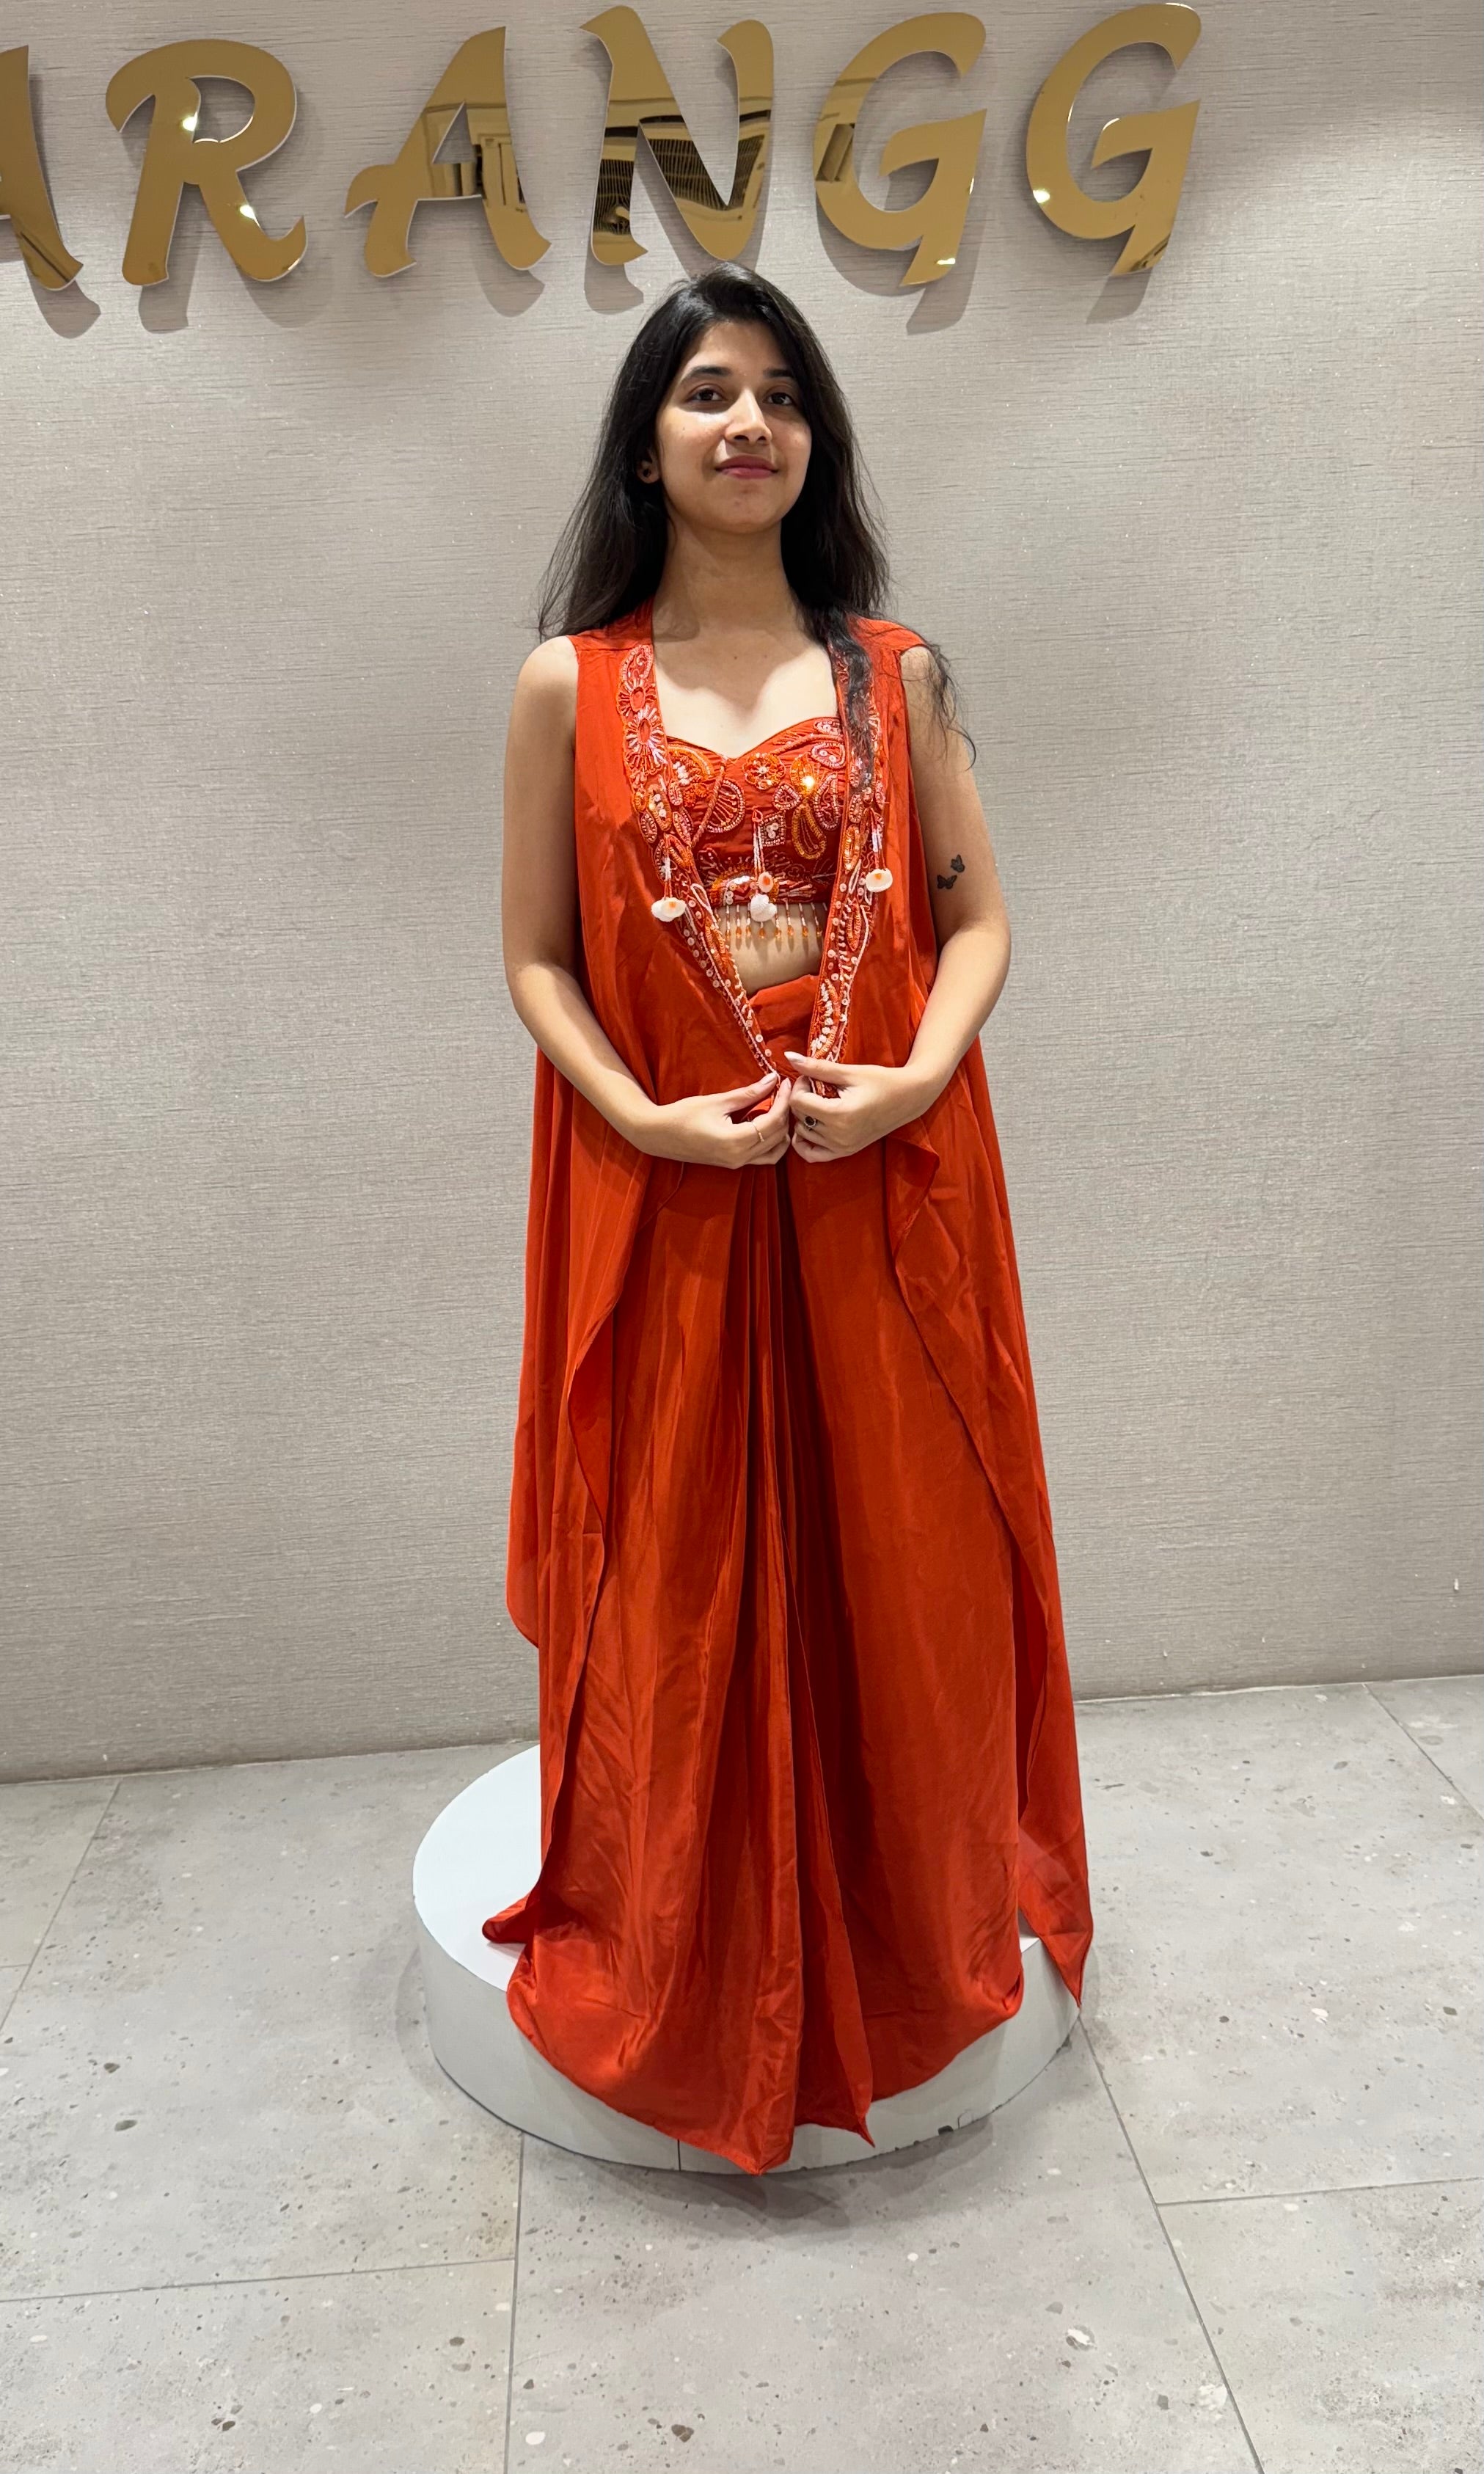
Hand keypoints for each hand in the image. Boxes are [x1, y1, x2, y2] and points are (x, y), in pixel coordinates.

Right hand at [632, 1068, 793, 1168]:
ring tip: (779, 1108)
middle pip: (778, 1136)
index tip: (785, 1082)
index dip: (783, 1100)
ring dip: (782, 1130)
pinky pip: (764, 1157)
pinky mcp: (734, 1164)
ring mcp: (737, 1164)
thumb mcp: (717, 1101)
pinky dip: (773, 1141)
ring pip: (775, 1151)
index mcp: (736, 1141)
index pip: (773, 1121)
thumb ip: (748, 1093)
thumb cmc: (682, 1115)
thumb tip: (772, 1080)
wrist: (658, 1135)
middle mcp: (740, 1157)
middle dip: (786, 1113)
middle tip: (784, 1091)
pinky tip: (768, 1123)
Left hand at [783, 1051, 930, 1161]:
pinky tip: (809, 1126)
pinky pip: (813, 1155)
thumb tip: (789, 1057)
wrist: (908, 1098)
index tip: (811, 1076)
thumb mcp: (849, 1072)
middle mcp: (839, 1136)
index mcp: (840, 1115)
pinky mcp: (845, 1151)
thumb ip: (817, 1067)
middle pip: (799, 1117)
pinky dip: (805, 1143)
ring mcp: (842, 1147)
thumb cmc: (881, 1081)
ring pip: (803, 1134)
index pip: (799, 1102)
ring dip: (803, 1117)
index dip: (800, 1085)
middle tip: (814, 1086)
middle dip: (801, 1099)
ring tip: (817, 1102)